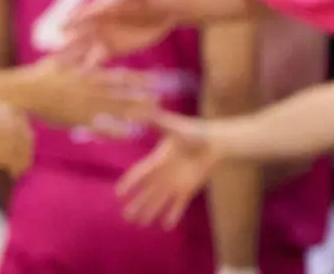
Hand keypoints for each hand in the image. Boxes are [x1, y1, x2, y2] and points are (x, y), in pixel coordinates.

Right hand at [2, 56, 160, 129]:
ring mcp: (86, 106)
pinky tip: (131, 134)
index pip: (121, 77)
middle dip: (144, 96)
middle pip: (124, 95)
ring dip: (136, 113)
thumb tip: (85, 37)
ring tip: (154, 116)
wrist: (23, 92)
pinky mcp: (78, 120)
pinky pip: (102, 127)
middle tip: (163, 99)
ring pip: (117, 111)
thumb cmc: (39, 74)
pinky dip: (117, 131)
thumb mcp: (59, 58)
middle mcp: (91, 90)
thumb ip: (76, 50)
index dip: (141, 79)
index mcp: (89, 74)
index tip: (158, 80)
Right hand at [60, 0, 180, 64]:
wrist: (166, 8)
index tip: (60, 27)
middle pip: (80, 34)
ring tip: (59, 68)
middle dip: (66, 44)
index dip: (74, 20)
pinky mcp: (115, 48)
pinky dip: (91, 67)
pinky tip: (81, 77)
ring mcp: (106, 36)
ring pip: (86, 48)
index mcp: (105, 8)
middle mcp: (101, 23)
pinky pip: (100, 59)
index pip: (86, 14)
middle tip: (51, 52)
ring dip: (74, 58)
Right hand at [116, 112, 219, 227]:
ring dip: (150, 212)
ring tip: (139, 224)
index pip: (140, 173)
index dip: (129, 184)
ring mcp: (175, 183)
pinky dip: (173, 214)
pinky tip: (166, 226)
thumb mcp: (172, 124)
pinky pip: (179, 205)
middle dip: (136, 204)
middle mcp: (163, 174)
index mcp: (157, 159)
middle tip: (125, 217)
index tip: (118, 194)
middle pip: (147, 193)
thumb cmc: (193, 130)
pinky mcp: (188, 189)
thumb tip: (135, 108)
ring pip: (159, 201)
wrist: (215, 141)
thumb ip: (154, 118)